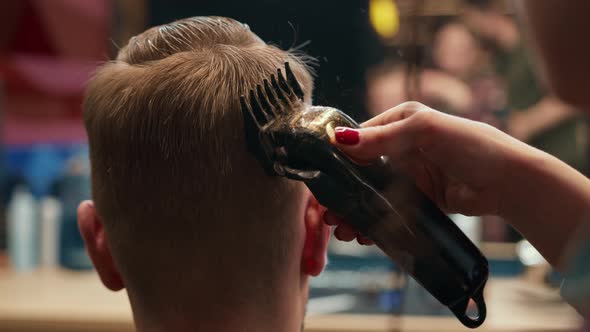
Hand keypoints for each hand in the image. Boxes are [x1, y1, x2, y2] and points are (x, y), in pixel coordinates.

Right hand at [325, 102, 531, 242]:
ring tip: (343, 230)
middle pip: (361, 171)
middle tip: (330, 214)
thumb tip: (341, 140)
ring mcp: (409, 174)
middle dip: (343, 193)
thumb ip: (384, 136)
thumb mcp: (426, 131)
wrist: (508, 182)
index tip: (322, 182)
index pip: (359, 139)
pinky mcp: (418, 198)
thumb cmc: (472, 145)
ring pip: (371, 194)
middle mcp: (400, 147)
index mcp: (399, 122)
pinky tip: (363, 234)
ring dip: (355, 211)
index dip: (339, 160)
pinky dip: (374, 222)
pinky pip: (388, 210)